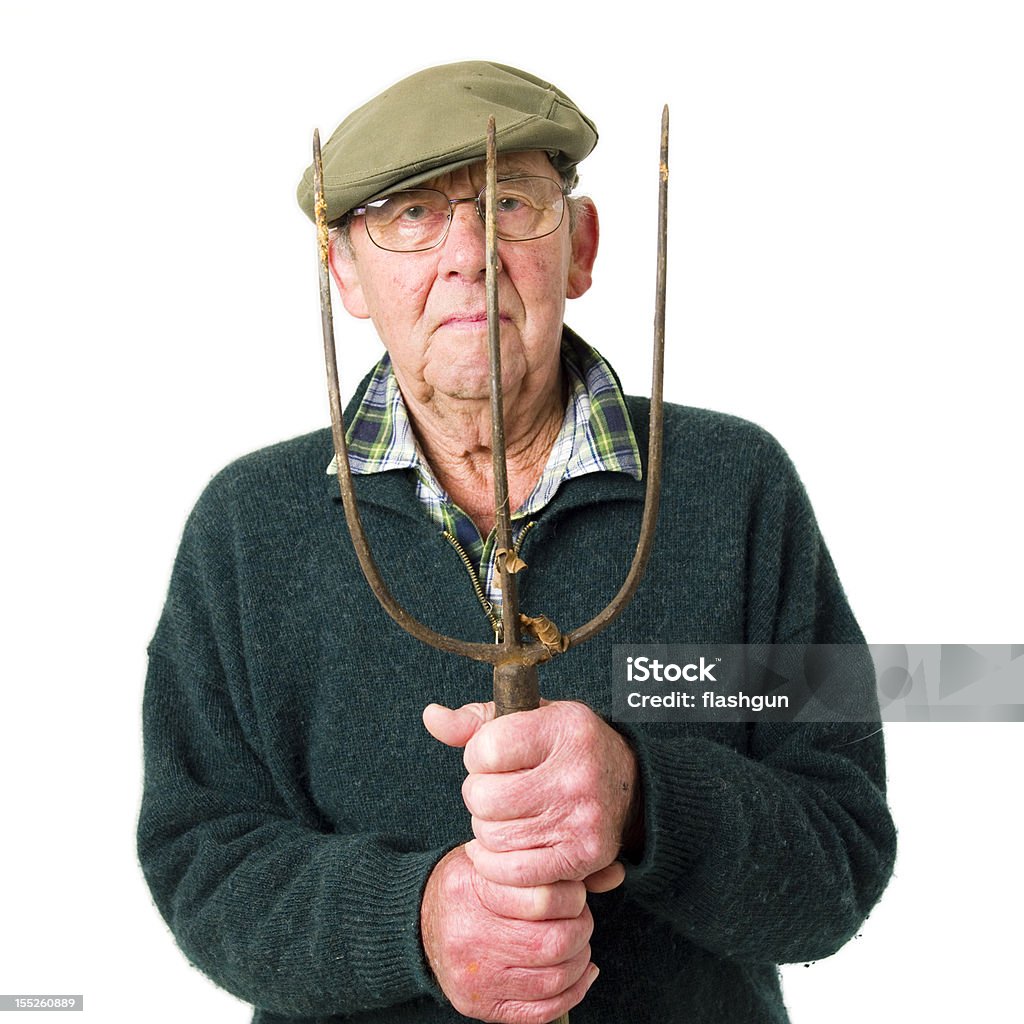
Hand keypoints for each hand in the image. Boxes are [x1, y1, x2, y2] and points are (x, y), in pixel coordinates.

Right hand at [421, 845, 598, 1022]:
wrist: (417, 921)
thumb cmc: (469, 883)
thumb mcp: (498, 859)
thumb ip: (551, 866)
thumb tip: (615, 873)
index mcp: (471, 888)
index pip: (544, 897)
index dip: (573, 896)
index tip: (573, 891)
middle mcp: (470, 936)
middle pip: (553, 944)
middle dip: (581, 930)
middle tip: (580, 918)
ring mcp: (475, 977)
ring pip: (553, 980)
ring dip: (580, 961)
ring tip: (577, 942)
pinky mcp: (480, 1006)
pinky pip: (542, 1011)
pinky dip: (573, 992)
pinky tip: (580, 972)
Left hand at [423, 701, 638, 887]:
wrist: (627, 782)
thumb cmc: (563, 746)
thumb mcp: (528, 717)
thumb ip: (475, 720)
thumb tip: (431, 717)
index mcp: (563, 728)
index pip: (486, 750)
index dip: (477, 756)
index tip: (493, 758)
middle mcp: (576, 773)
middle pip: (483, 798)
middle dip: (479, 795)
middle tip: (497, 791)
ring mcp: (582, 818)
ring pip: (492, 836)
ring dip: (487, 829)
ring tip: (507, 815)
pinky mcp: (583, 856)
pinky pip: (513, 872)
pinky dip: (495, 864)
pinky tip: (501, 848)